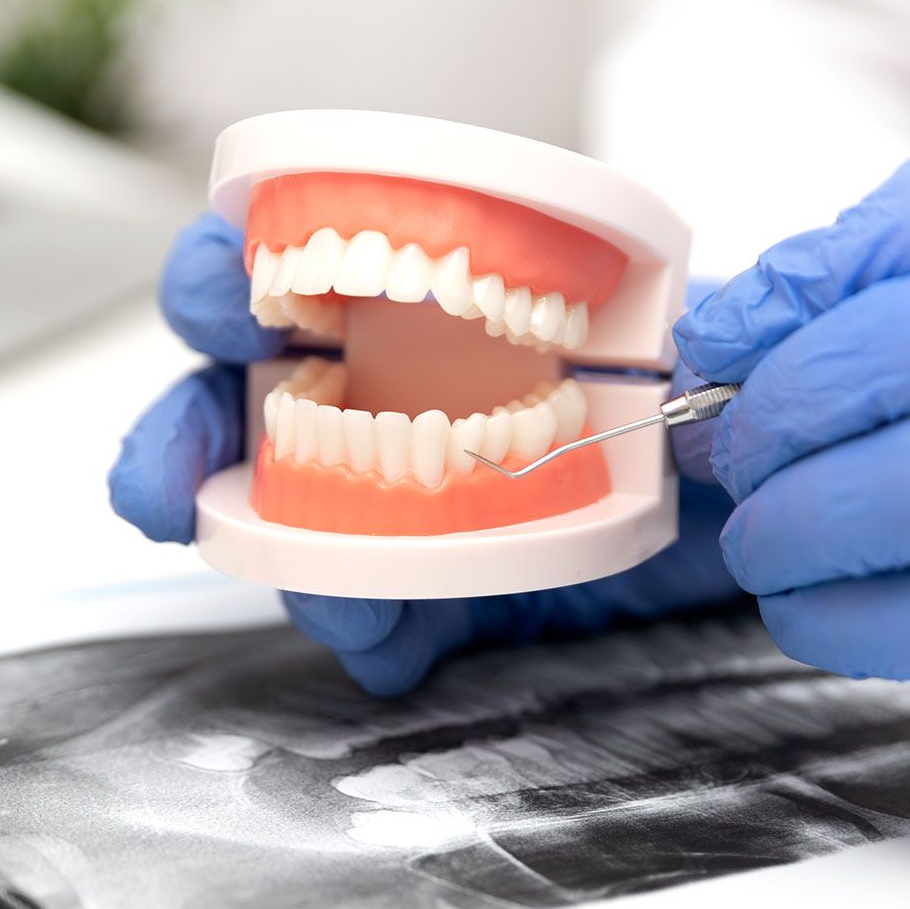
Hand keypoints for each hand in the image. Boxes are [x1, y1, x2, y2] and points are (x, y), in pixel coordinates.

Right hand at [109, 212, 743, 694]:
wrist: (743, 502)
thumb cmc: (699, 382)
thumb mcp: (695, 328)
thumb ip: (687, 321)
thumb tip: (697, 338)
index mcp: (410, 292)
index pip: (279, 260)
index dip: (222, 270)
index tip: (228, 298)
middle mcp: (372, 382)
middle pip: (224, 398)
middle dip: (173, 437)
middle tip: (166, 484)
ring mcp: (384, 485)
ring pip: (273, 519)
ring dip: (278, 564)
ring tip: (340, 605)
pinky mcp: (423, 577)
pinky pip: (362, 609)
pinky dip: (369, 634)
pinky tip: (398, 649)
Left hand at [674, 149, 909, 851]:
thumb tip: (754, 312)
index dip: (783, 290)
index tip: (724, 337)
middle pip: (878, 360)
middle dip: (766, 407)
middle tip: (735, 438)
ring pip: (873, 500)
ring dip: (776, 517)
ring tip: (767, 524)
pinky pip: (890, 621)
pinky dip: (813, 606)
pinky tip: (814, 592)